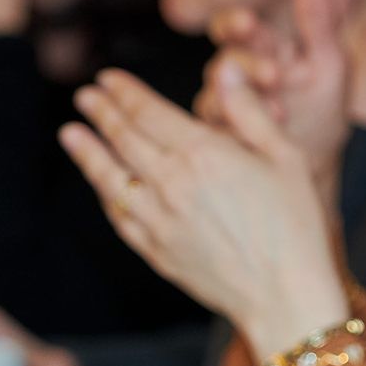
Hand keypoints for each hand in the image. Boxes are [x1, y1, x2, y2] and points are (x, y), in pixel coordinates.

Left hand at [60, 67, 348, 357]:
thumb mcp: (286, 157)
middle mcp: (172, 184)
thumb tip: (226, 70)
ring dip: (87, 153)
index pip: (149, 112)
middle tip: (85, 96)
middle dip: (101, 113)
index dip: (124, 92)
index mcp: (204, 153)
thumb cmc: (295, 224)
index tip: (107, 79)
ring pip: (112, 179)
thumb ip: (248, 111)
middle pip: (124, 140)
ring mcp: (159, 221)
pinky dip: (107, 196)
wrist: (285, 295)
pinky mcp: (157, 252)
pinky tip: (102, 186)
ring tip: (70, 133)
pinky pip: (121, 218)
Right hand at [197, 0, 352, 196]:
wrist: (315, 168)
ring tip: (280, 109)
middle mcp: (233, 76)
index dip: (235, 24)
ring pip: (214, 97)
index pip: (232, 27)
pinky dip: (240, 132)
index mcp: (257, 49)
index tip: (249, 23)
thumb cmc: (322, 112)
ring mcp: (223, 110)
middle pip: (222, 61)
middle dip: (245, 66)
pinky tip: (266, 134)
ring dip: (243, 101)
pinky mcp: (218, 140)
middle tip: (274, 75)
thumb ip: (318, 19)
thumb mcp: (328, 63)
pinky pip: (217, 131)